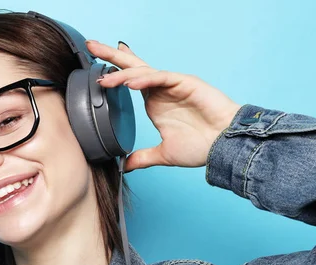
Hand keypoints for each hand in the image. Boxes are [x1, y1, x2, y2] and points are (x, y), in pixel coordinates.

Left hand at [85, 40, 241, 171]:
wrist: (225, 146)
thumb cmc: (201, 147)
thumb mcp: (164, 154)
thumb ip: (143, 158)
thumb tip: (124, 167)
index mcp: (155, 102)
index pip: (130, 81)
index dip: (114, 72)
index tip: (95, 68)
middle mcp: (161, 90)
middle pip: (132, 67)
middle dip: (111, 56)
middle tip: (90, 46)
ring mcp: (173, 84)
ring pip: (144, 72)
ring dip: (123, 74)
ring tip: (105, 80)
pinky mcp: (186, 83)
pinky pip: (162, 77)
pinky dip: (146, 79)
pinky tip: (131, 83)